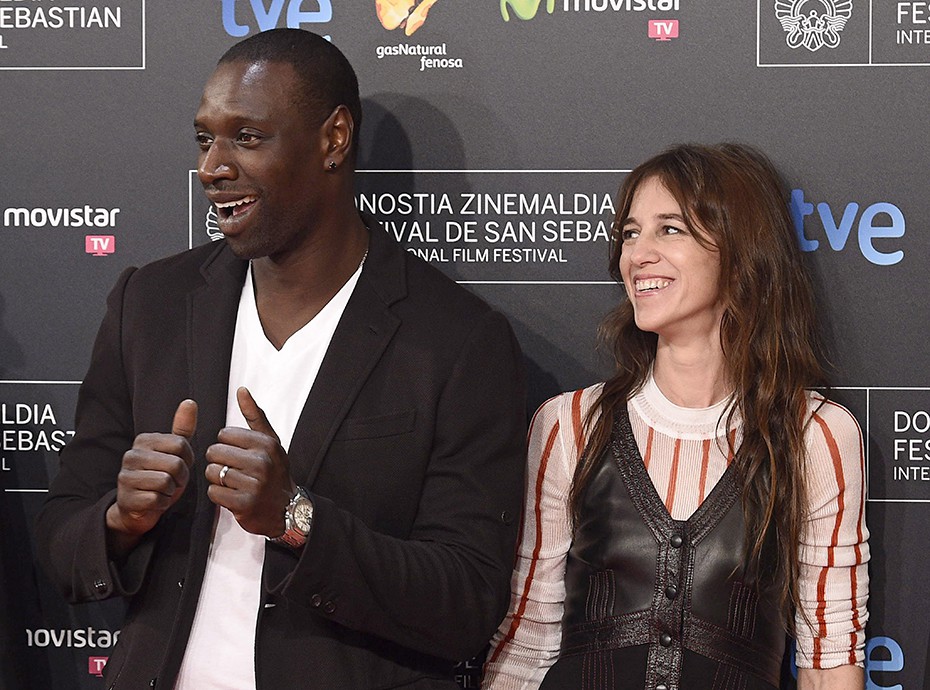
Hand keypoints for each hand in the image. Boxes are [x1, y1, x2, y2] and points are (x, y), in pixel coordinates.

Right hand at [106, 399, 197, 553]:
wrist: (138, 507)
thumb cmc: (159, 477)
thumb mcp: (174, 452)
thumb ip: (182, 428)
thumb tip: (190, 402)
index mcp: (144, 440)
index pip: (181, 444)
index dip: (187, 460)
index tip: (178, 465)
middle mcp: (131, 455)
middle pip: (176, 464)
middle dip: (180, 477)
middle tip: (171, 481)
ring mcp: (126, 476)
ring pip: (166, 482)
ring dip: (171, 491)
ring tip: (162, 490)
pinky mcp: (126, 498)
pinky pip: (158, 500)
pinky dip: (162, 503)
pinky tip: (154, 501)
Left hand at [205, 387, 295, 536]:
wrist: (287, 509)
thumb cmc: (275, 472)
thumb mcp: (271, 441)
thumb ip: (254, 415)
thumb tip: (241, 390)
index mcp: (266, 443)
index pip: (224, 434)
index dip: (226, 445)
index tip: (239, 455)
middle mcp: (261, 461)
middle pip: (215, 452)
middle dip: (219, 461)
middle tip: (234, 470)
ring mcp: (253, 483)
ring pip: (212, 472)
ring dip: (218, 479)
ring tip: (233, 483)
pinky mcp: (244, 504)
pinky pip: (213, 492)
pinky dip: (218, 495)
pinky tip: (231, 495)